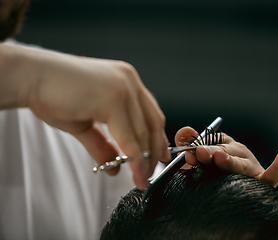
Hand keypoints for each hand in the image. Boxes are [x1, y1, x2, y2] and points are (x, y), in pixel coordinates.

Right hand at [1, 44, 170, 188]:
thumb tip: (115, 168)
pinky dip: (134, 157)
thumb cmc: (54, 95)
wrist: (30, 78)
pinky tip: (134, 171)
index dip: (157, 137)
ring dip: (144, 159)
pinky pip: (128, 136)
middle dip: (153, 152)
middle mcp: (130, 81)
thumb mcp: (85, 124)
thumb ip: (103, 145)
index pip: (151, 113)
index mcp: (127, 80)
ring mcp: (123, 88)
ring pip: (142, 132)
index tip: (159, 156)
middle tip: (149, 173)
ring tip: (142, 178)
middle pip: (152, 123)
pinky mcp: (113, 98)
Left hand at [175, 127, 277, 186]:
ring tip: (218, 158)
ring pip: (240, 163)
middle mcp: (239, 153)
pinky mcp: (263, 183)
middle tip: (198, 153)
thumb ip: (191, 146)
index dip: (200, 145)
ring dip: (230, 160)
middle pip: (224, 151)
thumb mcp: (200, 161)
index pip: (211, 142)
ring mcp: (251, 167)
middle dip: (210, 152)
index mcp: (224, 146)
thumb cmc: (213, 178)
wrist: (227, 203)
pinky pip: (273, 175)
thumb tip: (183, 131)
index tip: (188, 152)